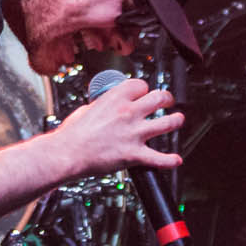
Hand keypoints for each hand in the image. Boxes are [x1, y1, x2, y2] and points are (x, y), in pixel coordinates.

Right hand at [54, 75, 182, 176]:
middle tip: (168, 101)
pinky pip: (159, 158)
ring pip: (167, 123)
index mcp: (115, 98)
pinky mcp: (134, 154)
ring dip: (176, 121)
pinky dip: (170, 160)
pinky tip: (176, 160)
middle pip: (159, 98)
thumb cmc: (72, 134)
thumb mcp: (86, 109)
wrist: (67, 154)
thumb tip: (105, 107)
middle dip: (167, 98)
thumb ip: (102, 106)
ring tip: (178, 119)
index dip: (143, 89)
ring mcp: (134, 133)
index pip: (141, 85)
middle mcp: (128, 113)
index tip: (143, 93)